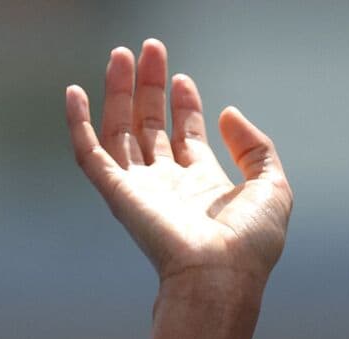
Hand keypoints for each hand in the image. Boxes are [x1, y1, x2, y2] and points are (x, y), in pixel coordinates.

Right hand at [66, 39, 291, 289]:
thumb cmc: (250, 244)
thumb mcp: (273, 188)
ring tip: (122, 54)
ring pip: (121, 132)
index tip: (183, 79)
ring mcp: (141, 191)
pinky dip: (78, 124)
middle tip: (151, 50)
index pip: (186, 137)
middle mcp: (170, 187)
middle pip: (151, 127)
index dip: (184, 106)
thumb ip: (256, 147)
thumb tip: (228, 114)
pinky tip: (75, 92)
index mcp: (204, 187)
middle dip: (149, 88)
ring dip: (118, 93)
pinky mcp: (118, 196)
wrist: (220, 278)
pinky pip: (89, 154)